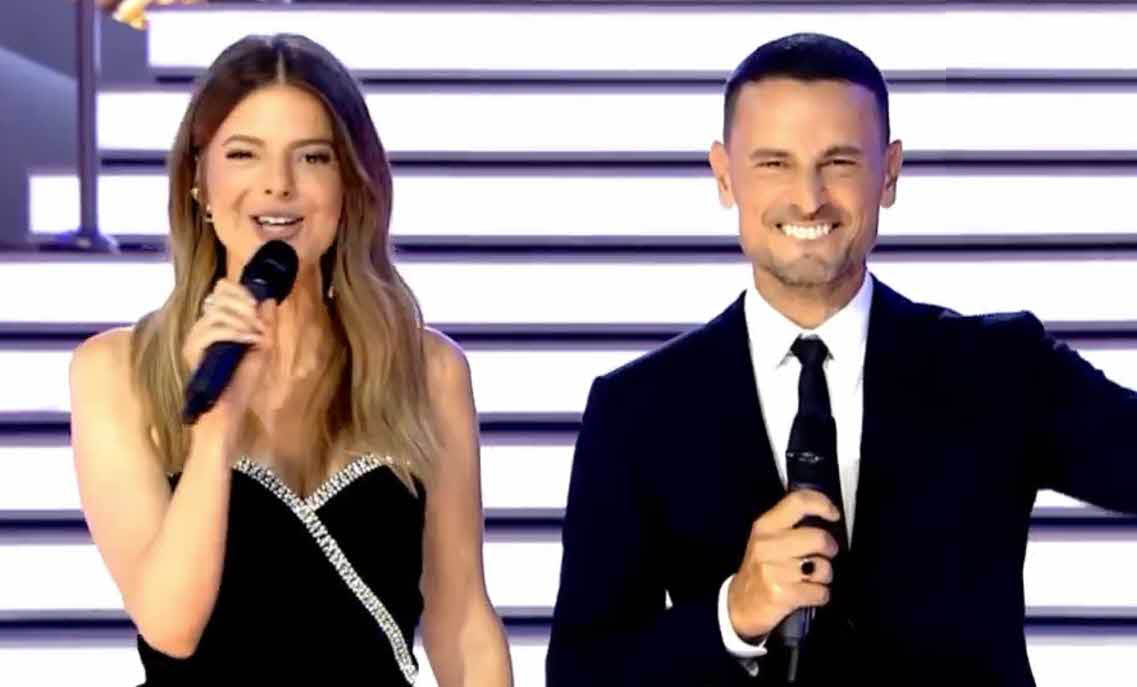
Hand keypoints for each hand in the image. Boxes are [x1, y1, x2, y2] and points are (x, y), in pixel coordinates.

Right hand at [182, 278, 276, 430]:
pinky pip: (212, 332)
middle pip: (217, 298)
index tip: (256, 302)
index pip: (219, 291)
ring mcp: (195, 340)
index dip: (237, 290)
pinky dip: (235, 333)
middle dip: (243, 305)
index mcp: (216, 324)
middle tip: (258, 321)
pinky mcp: (193, 353)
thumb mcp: (262, 348)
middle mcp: (202, 328)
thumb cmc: (243, 382)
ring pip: (215, 314)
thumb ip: (265, 323)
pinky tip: (250, 341)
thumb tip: (269, 300)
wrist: (229, 409)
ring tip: (256, 335)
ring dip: (242, 320)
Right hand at [727, 489, 840, 639]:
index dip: (822, 504)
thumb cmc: (760, 569)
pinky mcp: (781, 594)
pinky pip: (821, 592)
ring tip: (811, 578)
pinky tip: (808, 594)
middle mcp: (767, 545)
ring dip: (824, 575)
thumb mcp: (766, 540)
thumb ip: (790, 525)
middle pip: (819, 537)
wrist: (739, 605)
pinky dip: (820, 595)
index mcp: (765, 526)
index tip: (833, 515)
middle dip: (830, 548)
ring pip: (823, 567)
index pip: (798, 502)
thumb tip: (824, 516)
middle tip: (826, 554)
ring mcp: (773, 570)